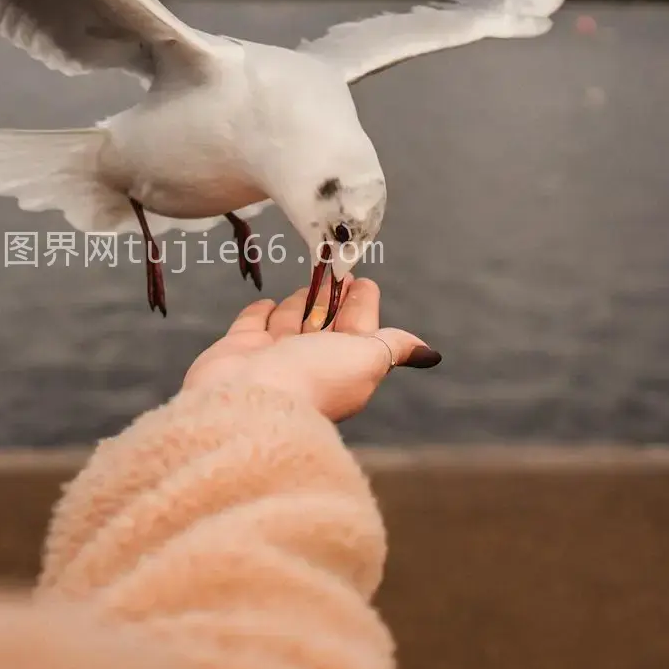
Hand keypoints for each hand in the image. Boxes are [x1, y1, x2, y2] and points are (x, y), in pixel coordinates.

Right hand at [181, 278, 440, 422]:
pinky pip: (254, 323)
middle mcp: (309, 361)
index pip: (360, 326)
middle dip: (332, 295)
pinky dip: (262, 311)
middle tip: (334, 266)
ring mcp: (273, 355)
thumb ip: (394, 347)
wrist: (250, 402)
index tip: (361, 278)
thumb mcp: (368, 358)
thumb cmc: (313, 380)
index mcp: (344, 364)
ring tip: (309, 279)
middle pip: (326, 320)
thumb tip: (429, 353)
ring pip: (292, 319)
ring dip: (302, 299)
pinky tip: (269, 301)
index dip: (362, 301)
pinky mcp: (239, 349)